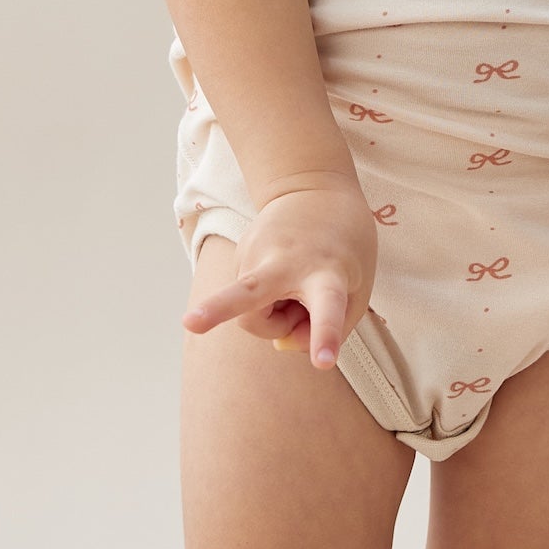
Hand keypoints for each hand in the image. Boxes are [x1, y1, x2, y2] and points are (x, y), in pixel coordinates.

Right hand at [184, 177, 380, 371]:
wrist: (314, 188)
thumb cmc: (345, 248)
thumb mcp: (357, 289)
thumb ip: (330, 328)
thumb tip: (279, 344)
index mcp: (328, 274)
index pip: (328, 309)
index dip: (324, 336)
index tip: (322, 361)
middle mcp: (287, 264)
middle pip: (249, 294)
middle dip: (217, 310)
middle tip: (191, 324)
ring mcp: (257, 254)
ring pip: (250, 316)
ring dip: (275, 316)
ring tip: (297, 290)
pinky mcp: (239, 251)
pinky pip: (248, 301)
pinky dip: (266, 299)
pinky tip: (282, 275)